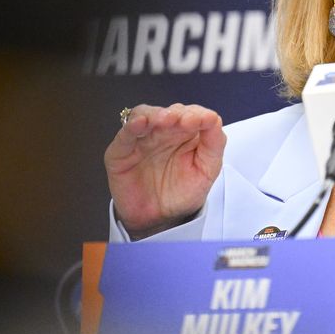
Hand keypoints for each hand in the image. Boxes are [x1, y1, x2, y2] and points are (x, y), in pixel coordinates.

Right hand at [105, 103, 225, 238]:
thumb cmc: (182, 193)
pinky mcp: (120, 152)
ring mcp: (141, 139)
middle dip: (178, 114)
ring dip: (156, 115)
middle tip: (186, 120)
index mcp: (185, 133)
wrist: (160, 221)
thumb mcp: (207, 169)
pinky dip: (131, 126)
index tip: (205, 120)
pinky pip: (124, 135)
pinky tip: (140, 123)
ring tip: (166, 120)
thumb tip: (214, 117)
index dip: (197, 114)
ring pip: (145, 115)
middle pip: (169, 112)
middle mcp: (163, 132)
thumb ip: (214, 143)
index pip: (191, 113)